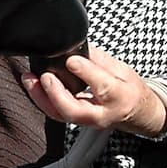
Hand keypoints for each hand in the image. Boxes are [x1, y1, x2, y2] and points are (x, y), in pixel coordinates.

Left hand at [19, 44, 166, 135]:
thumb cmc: (130, 91)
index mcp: (120, 97)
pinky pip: (55, 113)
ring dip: (41, 97)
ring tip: (30, 79)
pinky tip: (33, 85)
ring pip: (60, 115)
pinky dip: (41, 99)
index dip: (86, 72)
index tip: (71, 60)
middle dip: (56, 94)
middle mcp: (102, 113)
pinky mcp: (76, 121)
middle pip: (75, 110)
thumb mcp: (123, 70)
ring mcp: (87, 120)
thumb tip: (77, 46)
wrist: (137, 113)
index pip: (102, 86)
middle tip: (45, 76)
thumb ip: (99, 60)